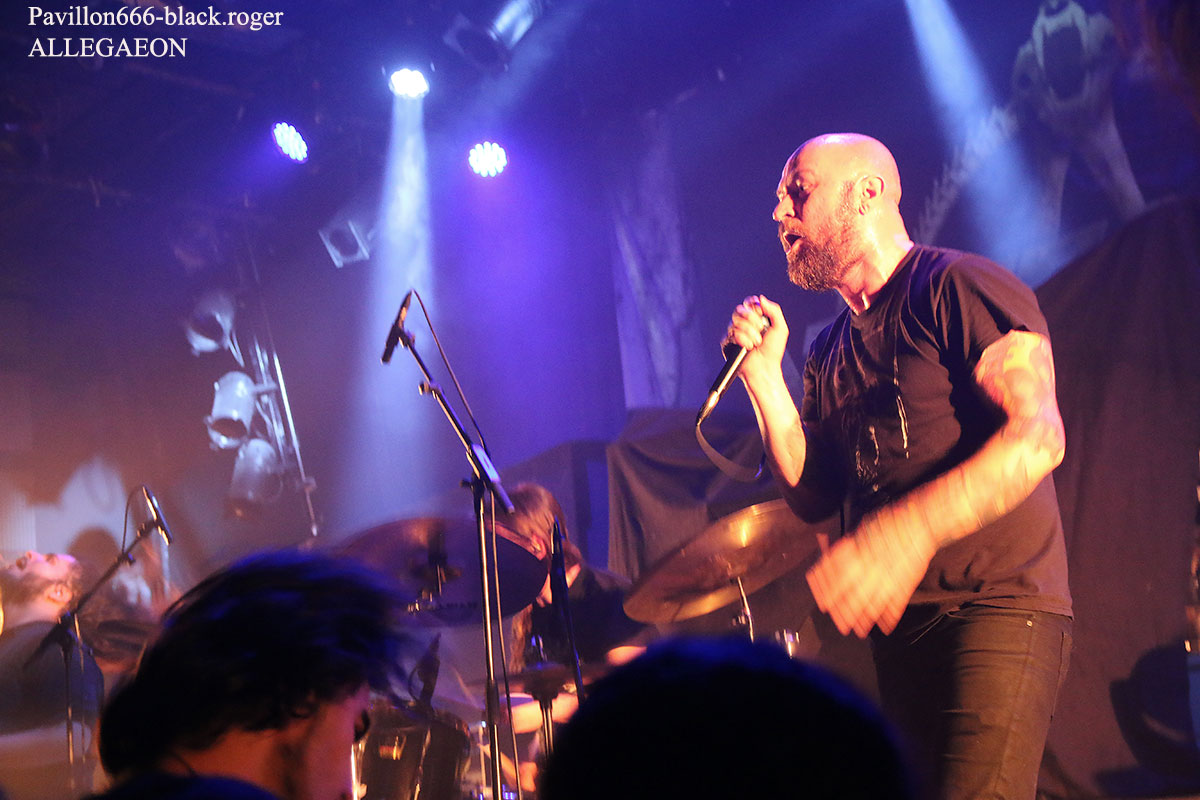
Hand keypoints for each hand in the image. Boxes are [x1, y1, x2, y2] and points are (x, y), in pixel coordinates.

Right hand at [726, 295, 787, 382]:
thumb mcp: (780, 328)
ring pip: (735, 322)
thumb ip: (774, 310)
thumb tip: (760, 299)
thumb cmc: (773, 351)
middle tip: (761, 329)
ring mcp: (735, 334)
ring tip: (756, 343)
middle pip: (739, 310)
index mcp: (755, 319)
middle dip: (752, 319)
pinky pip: (730, 334)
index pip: (748, 303)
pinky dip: (742, 340)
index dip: (752, 305)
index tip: (760, 313)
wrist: (765, 368)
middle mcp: (744, 325)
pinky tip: (748, 347)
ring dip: (749, 333)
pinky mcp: (728, 343)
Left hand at [805, 517, 935, 637]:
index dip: (828, 595)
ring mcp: (888, 580)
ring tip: (859, 631)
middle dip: (844, 615)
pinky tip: (885, 628)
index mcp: (855, 556)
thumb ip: (847, 549)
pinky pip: (895, 605)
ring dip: (864, 621)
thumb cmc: (888, 523)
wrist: (920, 523)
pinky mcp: (905, 585)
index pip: (835, 581)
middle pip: (852, 598)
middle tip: (840, 626)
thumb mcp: (860, 532)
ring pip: (872, 606)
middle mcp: (868, 570)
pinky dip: (890, 618)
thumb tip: (832, 561)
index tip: (823, 605)